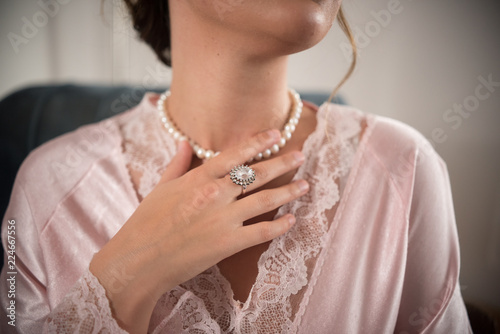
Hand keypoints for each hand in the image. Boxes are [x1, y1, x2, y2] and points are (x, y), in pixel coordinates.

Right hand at [89, 129, 308, 332]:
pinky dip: (279, 226)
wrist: (139, 260)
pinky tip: (292, 220)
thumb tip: (185, 142)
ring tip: (305, 184)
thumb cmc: (146, 223)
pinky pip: (261, 233)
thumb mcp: (161, 188)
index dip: (258, 143)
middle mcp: (214, 194)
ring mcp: (222, 219)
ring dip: (288, 191)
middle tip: (300, 154)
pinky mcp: (227, 244)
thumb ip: (177, 164)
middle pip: (256, 174)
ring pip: (265, 200)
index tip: (276, 134)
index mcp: (198, 178)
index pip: (235, 155)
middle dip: (282, 162)